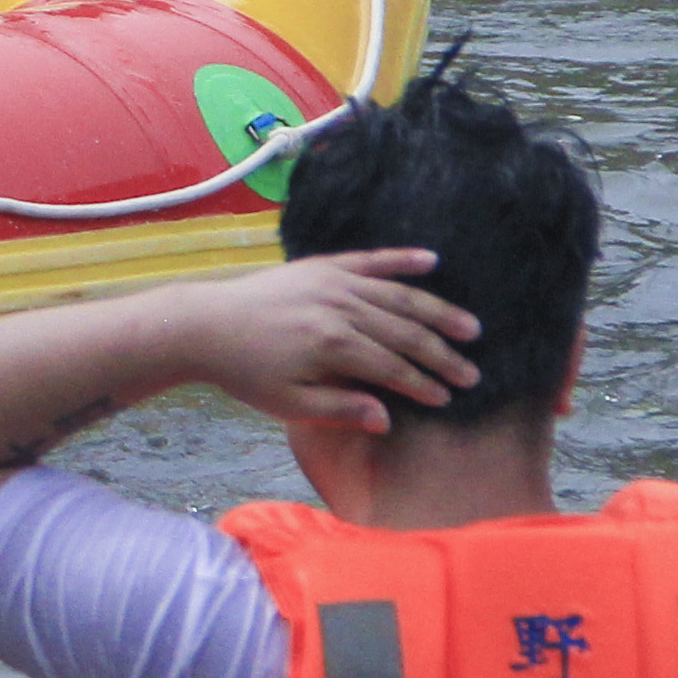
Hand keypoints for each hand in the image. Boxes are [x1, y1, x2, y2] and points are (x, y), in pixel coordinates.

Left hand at [177, 249, 479, 433]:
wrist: (205, 326)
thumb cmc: (245, 372)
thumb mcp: (288, 404)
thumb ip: (339, 409)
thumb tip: (387, 418)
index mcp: (332, 346)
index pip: (392, 368)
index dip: (423, 385)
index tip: (447, 398)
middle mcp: (339, 308)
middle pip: (404, 333)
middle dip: (441, 356)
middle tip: (471, 374)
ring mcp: (332, 282)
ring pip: (398, 296)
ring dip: (437, 311)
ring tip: (470, 328)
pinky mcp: (322, 265)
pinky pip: (370, 260)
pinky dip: (402, 259)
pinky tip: (432, 260)